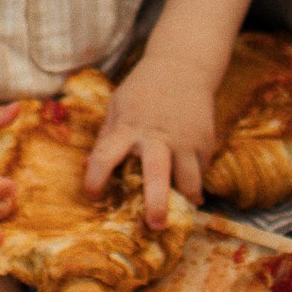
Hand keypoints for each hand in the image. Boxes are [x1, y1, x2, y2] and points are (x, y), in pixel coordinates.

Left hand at [85, 55, 217, 229]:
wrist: (182, 66)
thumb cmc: (143, 91)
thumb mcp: (118, 107)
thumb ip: (106, 138)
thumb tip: (87, 169)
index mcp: (128, 128)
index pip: (104, 156)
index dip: (95, 179)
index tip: (93, 196)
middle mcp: (157, 136)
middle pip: (156, 174)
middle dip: (156, 202)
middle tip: (155, 225)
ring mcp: (185, 140)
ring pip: (190, 179)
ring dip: (186, 198)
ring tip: (181, 211)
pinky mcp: (205, 141)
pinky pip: (201, 172)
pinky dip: (195, 184)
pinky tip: (189, 189)